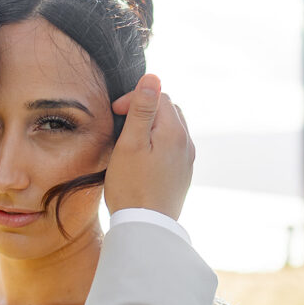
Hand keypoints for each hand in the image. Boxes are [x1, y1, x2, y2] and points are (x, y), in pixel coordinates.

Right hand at [104, 74, 193, 219]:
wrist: (146, 227)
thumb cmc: (132, 186)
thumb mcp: (131, 143)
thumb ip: (143, 109)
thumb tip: (152, 77)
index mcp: (174, 131)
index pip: (158, 96)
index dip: (135, 99)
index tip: (116, 113)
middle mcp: (187, 143)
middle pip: (169, 110)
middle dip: (146, 110)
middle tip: (122, 125)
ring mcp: (187, 160)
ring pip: (173, 129)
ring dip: (154, 127)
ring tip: (132, 141)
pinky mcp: (183, 174)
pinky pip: (174, 148)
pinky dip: (159, 144)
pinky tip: (144, 158)